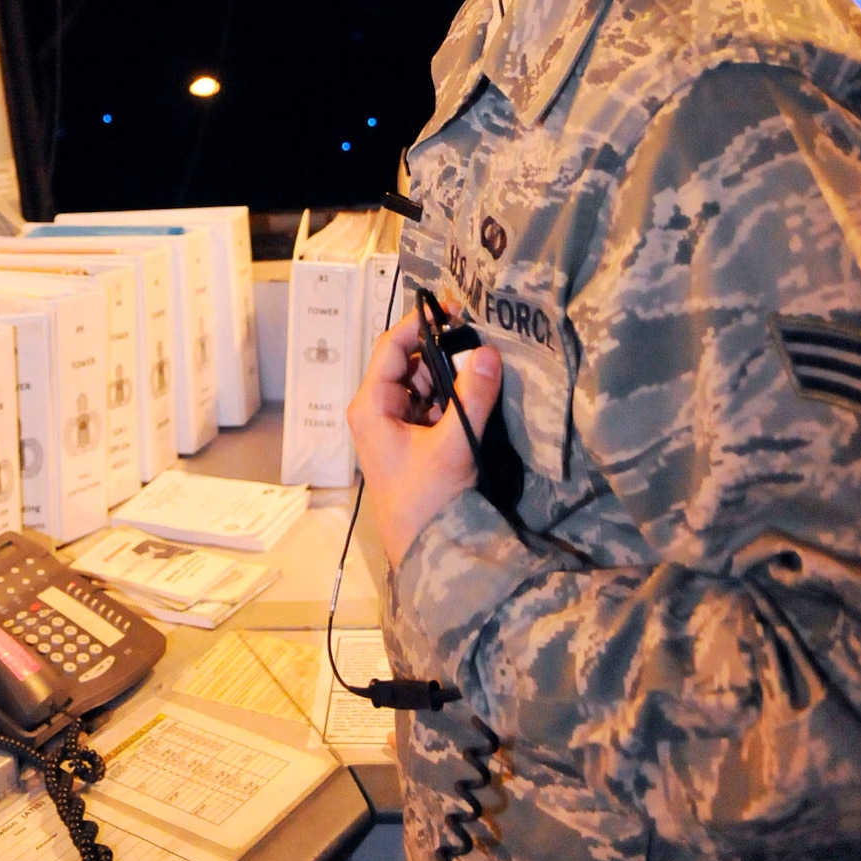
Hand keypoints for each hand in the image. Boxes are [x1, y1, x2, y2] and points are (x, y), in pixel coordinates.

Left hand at [347, 310, 502, 570]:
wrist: (426, 550)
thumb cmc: (426, 500)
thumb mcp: (453, 446)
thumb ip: (472, 398)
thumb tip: (489, 353)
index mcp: (371, 405)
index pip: (391, 347)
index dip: (420, 323)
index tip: (455, 310)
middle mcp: (378, 408)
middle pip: (409, 361)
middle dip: (443, 349)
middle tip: (480, 338)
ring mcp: (396, 423)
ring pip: (424, 381)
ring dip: (451, 373)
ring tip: (483, 363)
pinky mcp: (414, 438)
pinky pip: (432, 403)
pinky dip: (453, 395)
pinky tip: (478, 391)